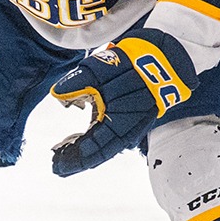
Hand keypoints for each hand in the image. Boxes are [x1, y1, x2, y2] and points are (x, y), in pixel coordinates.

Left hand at [49, 34, 195, 175]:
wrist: (163, 55)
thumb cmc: (133, 63)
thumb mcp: (101, 69)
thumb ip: (77, 83)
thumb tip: (57, 95)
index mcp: (120, 124)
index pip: (95, 150)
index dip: (75, 159)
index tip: (56, 165)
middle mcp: (127, 130)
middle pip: (99, 152)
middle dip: (77, 159)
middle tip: (56, 165)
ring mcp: (130, 124)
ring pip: (104, 146)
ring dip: (85, 150)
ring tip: (64, 153)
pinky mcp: (129, 116)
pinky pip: (109, 135)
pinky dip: (93, 140)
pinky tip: (80, 139)